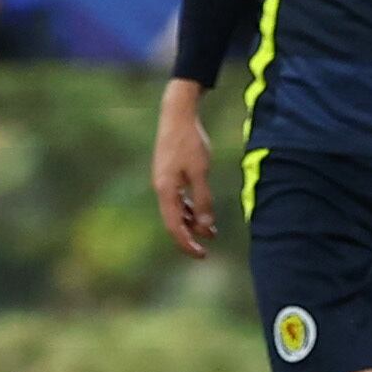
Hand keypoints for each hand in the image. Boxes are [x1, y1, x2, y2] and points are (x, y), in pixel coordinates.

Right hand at [153, 80, 216, 258]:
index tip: (202, 254)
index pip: (174, 226)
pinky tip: (201, 213)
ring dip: (192, 222)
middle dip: (189, 236)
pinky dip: (189, 209)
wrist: (177, 116)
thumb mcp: (201, 172)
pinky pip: (177, 199)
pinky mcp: (168, 175)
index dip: (187, 243)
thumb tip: (206, 227)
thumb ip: (203, 200)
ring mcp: (163, 182)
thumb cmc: (190, 143)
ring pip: (176, 210)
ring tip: (210, 231)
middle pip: (173, 221)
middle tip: (206, 249)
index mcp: (165, 191)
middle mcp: (160, 189)